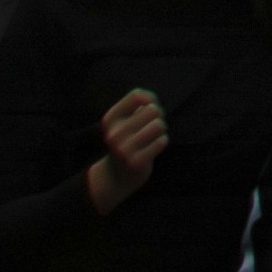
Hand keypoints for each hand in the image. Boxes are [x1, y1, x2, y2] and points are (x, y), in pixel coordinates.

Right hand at [87, 88, 168, 210]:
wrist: (118, 176)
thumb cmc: (129, 139)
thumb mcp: (127, 119)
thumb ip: (141, 102)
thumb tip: (150, 101)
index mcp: (110, 119)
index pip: (136, 95)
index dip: (150, 99)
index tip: (147, 109)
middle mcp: (113, 134)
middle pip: (152, 109)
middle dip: (158, 116)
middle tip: (152, 126)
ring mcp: (123, 149)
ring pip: (158, 125)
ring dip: (161, 129)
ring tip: (153, 136)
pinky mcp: (136, 162)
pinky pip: (161, 141)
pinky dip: (162, 142)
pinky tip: (153, 148)